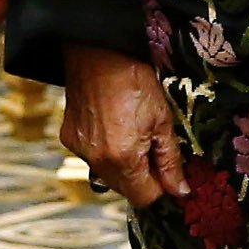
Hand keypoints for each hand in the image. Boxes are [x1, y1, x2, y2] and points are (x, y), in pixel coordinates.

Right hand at [61, 43, 188, 207]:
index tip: (167, 168)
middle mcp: (97, 160)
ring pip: (108, 175)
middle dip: (142, 175)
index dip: (161, 186)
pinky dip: (105, 150)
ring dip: (123, 163)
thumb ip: (170, 159)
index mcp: (123, 158)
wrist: (98, 51)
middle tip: (152, 143)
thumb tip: (179, 190)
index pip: (144, 197)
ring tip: (131, 130)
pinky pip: (92, 157)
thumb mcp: (163, 119)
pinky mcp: (69, 139)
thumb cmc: (134, 79)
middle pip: (125, 189)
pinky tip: (112, 125)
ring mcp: (80, 150)